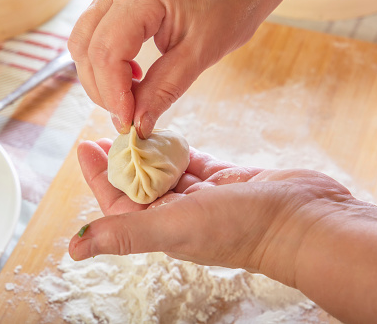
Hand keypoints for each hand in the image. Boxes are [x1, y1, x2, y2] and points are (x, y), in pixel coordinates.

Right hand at [68, 0, 297, 137]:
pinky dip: (103, 63)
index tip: (128, 123)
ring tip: (130, 98)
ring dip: (99, 78)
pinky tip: (131, 76)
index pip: (107, 51)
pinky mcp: (113, 2)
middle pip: (87, 48)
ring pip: (83, 42)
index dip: (113, 93)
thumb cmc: (227, 7)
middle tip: (129, 118)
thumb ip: (165, 88)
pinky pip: (92, 36)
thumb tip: (138, 124)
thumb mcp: (200, 52)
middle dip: (103, 90)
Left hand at [68, 139, 353, 286]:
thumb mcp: (174, 227)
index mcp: (163, 229)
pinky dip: (179, 149)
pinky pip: (194, 162)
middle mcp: (180, 216)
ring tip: (131, 127)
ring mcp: (204, 198)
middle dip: (120, 160)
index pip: (119, 202)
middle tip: (105, 132)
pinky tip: (167, 134)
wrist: (302, 219)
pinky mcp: (225, 181)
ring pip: (166, 172)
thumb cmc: (240, 227)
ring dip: (147, 152)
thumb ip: (125, 233)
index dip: (99, 176)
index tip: (85, 146)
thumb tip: (74, 250)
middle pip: (139, 185)